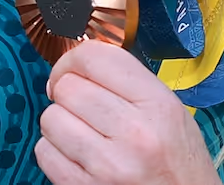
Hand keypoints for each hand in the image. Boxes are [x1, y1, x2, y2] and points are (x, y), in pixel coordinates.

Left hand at [36, 41, 221, 184]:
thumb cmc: (178, 162)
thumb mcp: (170, 112)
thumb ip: (129, 83)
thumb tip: (77, 65)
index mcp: (158, 105)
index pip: (95, 57)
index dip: (73, 59)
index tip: (72, 70)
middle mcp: (134, 133)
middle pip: (67, 87)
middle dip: (67, 93)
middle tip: (81, 106)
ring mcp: (107, 165)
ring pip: (50, 118)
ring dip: (60, 122)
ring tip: (83, 133)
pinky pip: (44, 152)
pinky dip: (54, 151)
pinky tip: (78, 156)